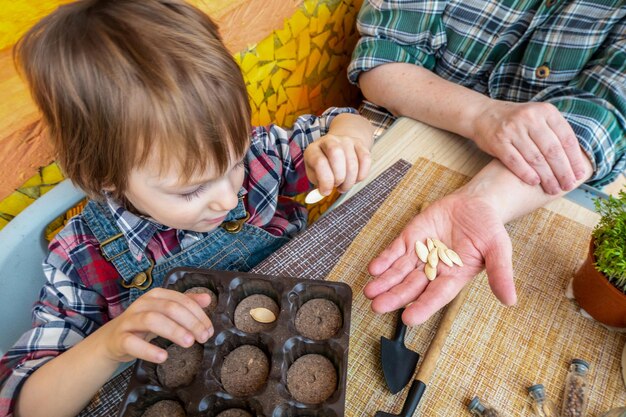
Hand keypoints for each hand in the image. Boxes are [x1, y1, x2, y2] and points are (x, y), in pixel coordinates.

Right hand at [98, 288, 213, 362]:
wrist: (113, 339)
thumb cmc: (144, 324)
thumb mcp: (165, 312)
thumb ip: (186, 304)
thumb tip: (207, 299)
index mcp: (156, 295)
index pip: (181, 300)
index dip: (198, 314)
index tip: (209, 329)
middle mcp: (142, 304)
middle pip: (169, 308)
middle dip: (190, 322)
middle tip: (203, 337)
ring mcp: (130, 320)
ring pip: (152, 320)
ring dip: (173, 331)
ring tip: (189, 343)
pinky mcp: (120, 339)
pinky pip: (133, 343)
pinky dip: (148, 350)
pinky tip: (163, 357)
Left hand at [304, 133, 371, 195]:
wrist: (337, 150)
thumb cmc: (324, 167)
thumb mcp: (316, 175)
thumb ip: (319, 185)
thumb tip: (324, 193)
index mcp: (313, 149)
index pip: (319, 162)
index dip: (325, 181)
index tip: (327, 192)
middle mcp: (329, 141)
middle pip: (336, 154)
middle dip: (339, 176)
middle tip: (338, 186)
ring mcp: (345, 140)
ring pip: (352, 161)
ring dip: (350, 180)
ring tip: (345, 185)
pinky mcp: (359, 143)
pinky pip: (365, 160)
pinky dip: (362, 175)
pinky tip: (355, 179)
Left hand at [365, 192, 516, 325]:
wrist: (475, 204)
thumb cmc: (488, 228)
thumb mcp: (499, 248)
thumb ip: (501, 272)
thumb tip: (510, 300)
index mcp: (455, 277)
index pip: (437, 295)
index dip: (423, 307)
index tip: (408, 319)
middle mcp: (434, 270)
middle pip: (412, 287)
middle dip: (394, 297)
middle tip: (377, 307)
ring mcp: (420, 254)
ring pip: (398, 272)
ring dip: (384, 282)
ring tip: (369, 292)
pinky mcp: (410, 238)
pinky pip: (394, 252)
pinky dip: (383, 260)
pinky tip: (373, 269)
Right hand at [473, 100, 586, 194]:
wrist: (483, 115)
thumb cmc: (516, 122)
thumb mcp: (538, 117)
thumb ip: (554, 132)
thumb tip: (575, 161)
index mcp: (546, 111)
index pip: (566, 138)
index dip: (574, 159)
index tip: (579, 174)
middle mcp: (530, 118)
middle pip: (552, 150)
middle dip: (562, 172)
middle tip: (567, 186)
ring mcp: (513, 129)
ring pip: (535, 158)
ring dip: (546, 177)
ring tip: (552, 188)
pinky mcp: (498, 140)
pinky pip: (515, 160)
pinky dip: (526, 173)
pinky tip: (534, 182)